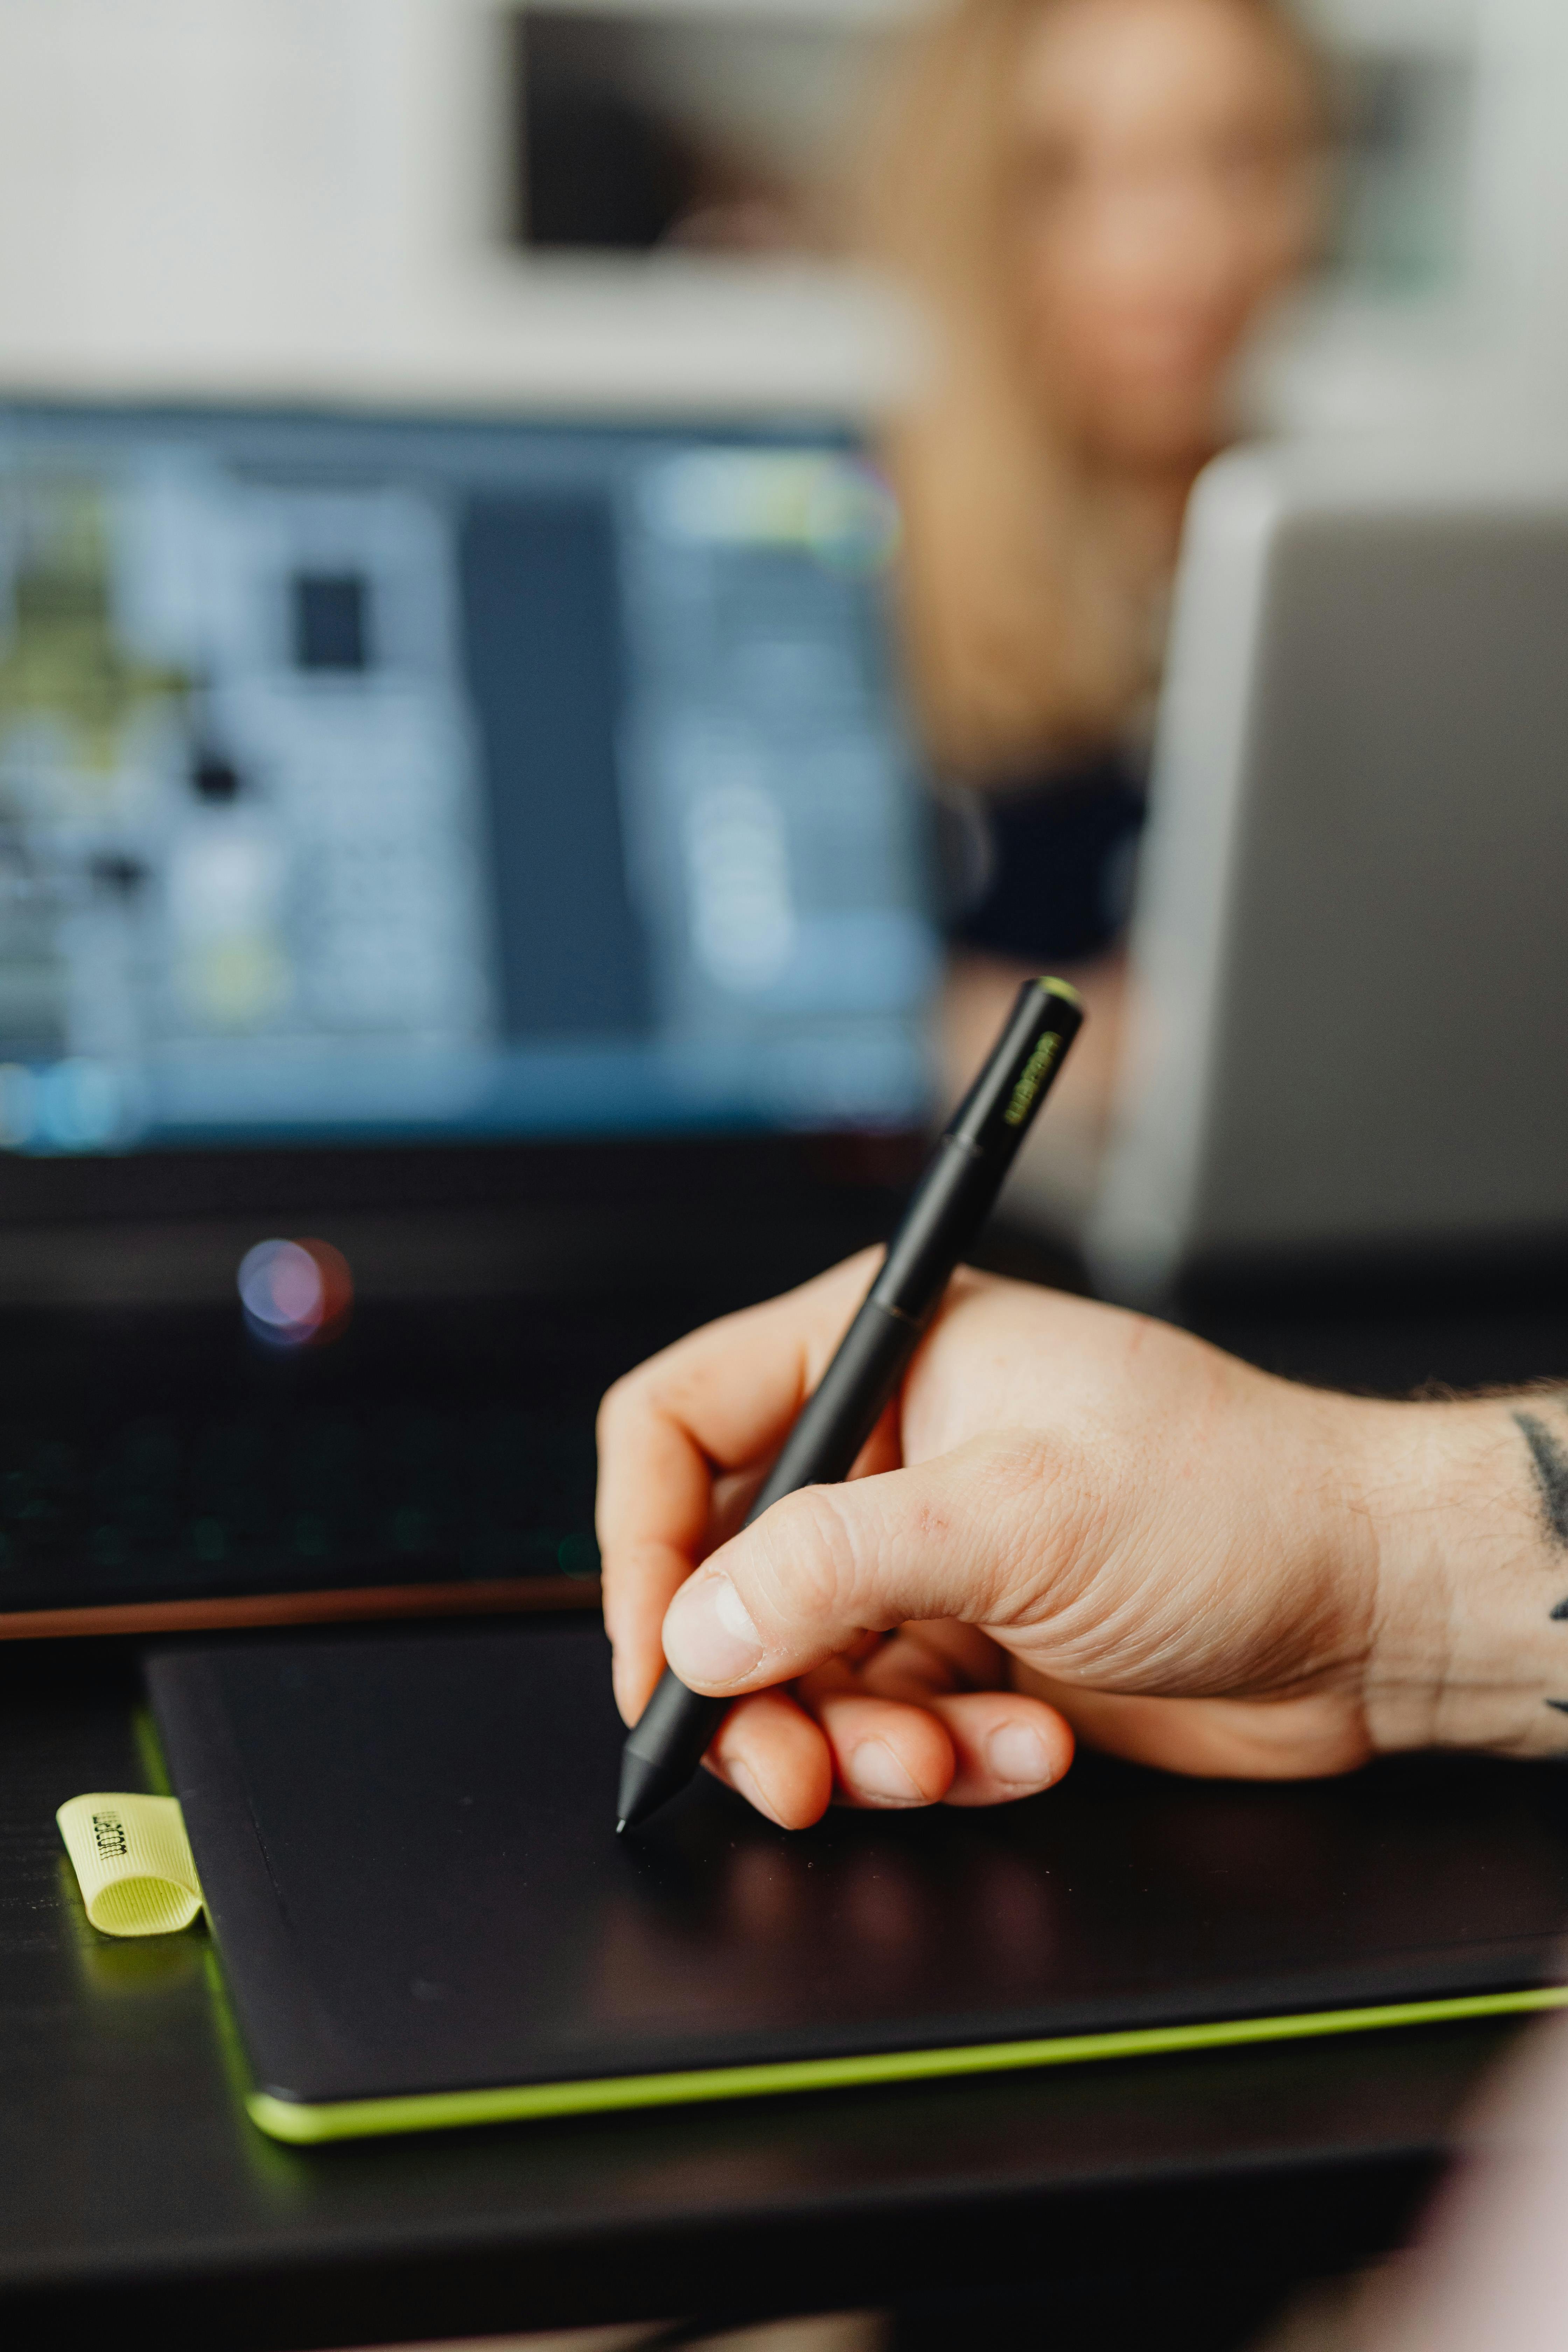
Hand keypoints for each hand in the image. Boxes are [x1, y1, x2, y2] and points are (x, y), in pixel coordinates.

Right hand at [596, 1253, 1416, 1828]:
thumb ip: (836, 1567)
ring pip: (800, 1672)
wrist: (1375, 1604)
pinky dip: (938, 1758)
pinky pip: (885, 1724)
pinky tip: (1024, 1746)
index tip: (657, 1654)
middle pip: (724, 1576)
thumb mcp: (1017, 1516)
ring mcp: (926, 1557)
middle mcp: (887, 1453)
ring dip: (854, 1743)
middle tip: (789, 1771)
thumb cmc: (1232, 1496)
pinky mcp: (971, 1649)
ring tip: (937, 1763)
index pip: (677, 1427)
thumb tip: (695, 1632)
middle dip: (752, 1689)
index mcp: (878, 1355)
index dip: (640, 1544)